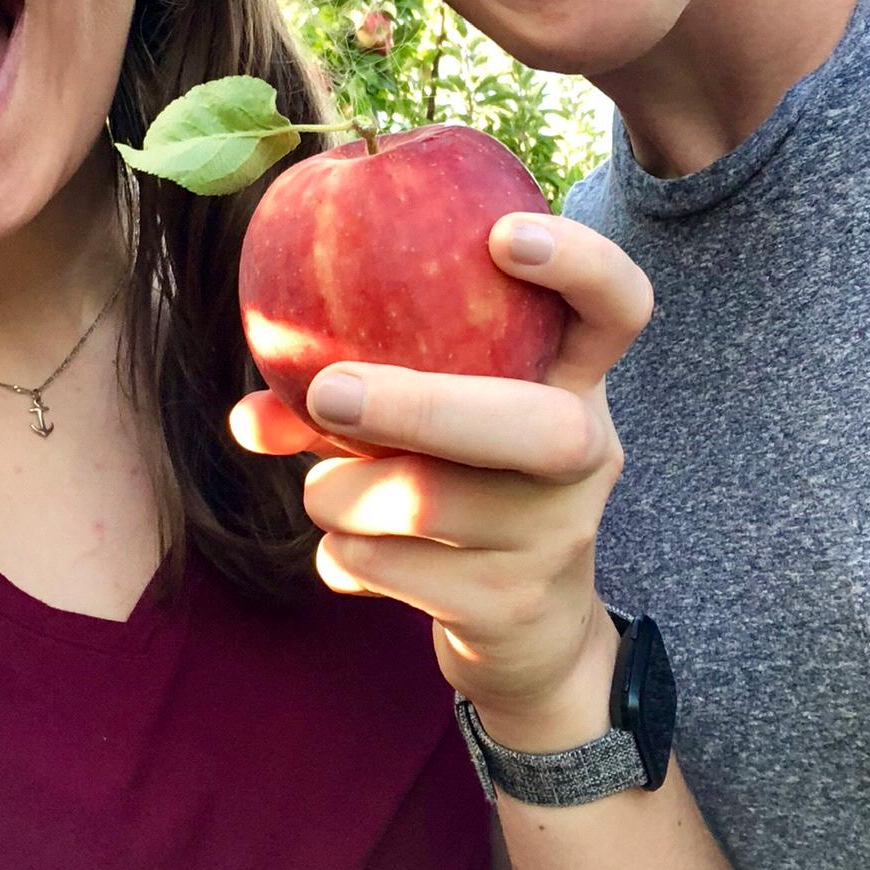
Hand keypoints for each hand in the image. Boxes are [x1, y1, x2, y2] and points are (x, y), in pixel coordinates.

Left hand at [230, 215, 652, 742]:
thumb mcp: (427, 429)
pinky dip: (341, 556)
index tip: (500, 236)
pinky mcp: (510, 607)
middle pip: (534, 427)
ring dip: (339, 494)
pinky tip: (349, 554)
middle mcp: (587, 454)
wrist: (530, 633)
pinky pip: (386, 567)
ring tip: (327, 492)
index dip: (579, 263)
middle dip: (420, 408)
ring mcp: (557, 537)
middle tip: (328, 393)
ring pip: (423, 504)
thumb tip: (251, 412)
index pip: (619, 307)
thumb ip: (352, 395)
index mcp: (577, 383)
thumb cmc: (463, 489)